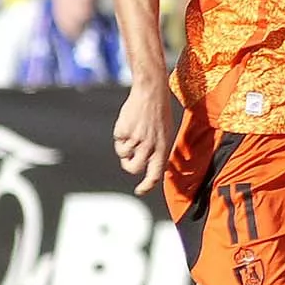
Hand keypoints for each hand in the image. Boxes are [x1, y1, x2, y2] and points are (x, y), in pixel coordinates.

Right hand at [112, 79, 174, 195]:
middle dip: (129, 166)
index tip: (140, 191)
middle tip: (129, 159)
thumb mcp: (166, 134)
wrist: (151, 93)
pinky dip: (121, 136)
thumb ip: (159, 151)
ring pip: (124, 155)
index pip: (156, 174)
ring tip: (133, 133)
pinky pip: (118, 142)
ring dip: (124, 148)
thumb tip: (154, 168)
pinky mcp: (124, 132)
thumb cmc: (159, 114)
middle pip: (134, 169)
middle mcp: (150, 146)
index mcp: (163, 148)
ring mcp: (136, 140)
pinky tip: (129, 123)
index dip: (147, 186)